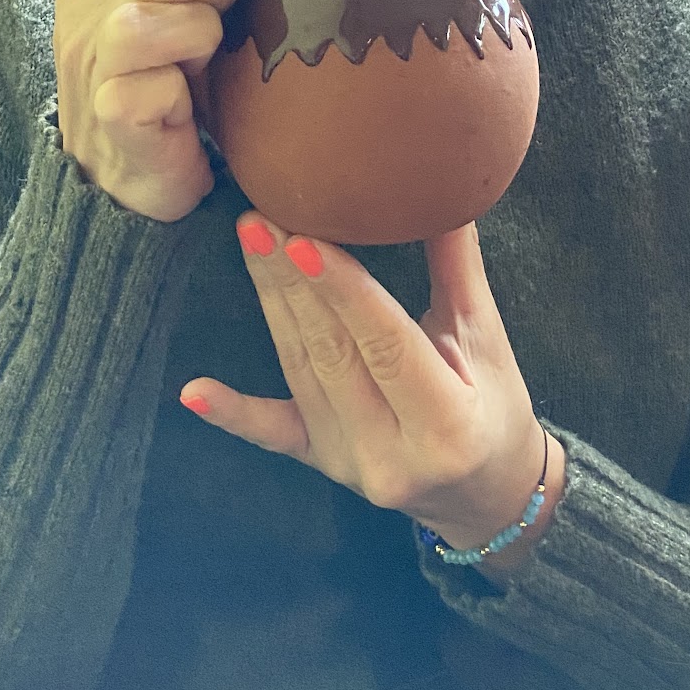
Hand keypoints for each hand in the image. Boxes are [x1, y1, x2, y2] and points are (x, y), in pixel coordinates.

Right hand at [52, 0, 244, 222]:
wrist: (144, 174)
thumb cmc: (166, 75)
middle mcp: (80, 16)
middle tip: (222, 11)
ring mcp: (89, 69)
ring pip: (146, 18)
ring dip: (199, 30)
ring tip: (206, 52)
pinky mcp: (110, 118)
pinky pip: (148, 82)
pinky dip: (182, 87)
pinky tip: (187, 99)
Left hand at [179, 215, 563, 569]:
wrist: (486, 495)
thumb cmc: (496, 408)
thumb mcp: (488, 341)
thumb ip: (458, 271)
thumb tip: (445, 193)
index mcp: (445, 424)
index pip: (386, 345)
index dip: (344, 291)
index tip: (305, 239)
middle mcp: (390, 454)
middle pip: (332, 354)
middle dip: (293, 282)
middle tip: (262, 217)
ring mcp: (348, 463)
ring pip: (300, 372)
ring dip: (272, 304)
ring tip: (251, 241)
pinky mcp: (321, 463)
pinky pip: (274, 435)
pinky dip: (233, 413)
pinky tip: (193, 392)